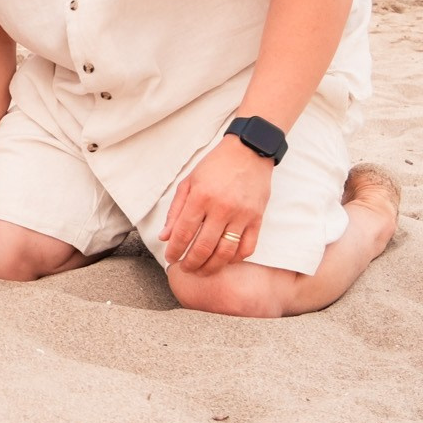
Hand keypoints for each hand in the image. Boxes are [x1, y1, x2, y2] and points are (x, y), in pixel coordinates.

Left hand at [163, 136, 272, 273]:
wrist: (249, 151)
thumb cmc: (215, 166)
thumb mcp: (188, 182)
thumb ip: (175, 211)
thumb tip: (165, 237)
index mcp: (200, 197)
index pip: (183, 233)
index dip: (174, 250)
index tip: (171, 258)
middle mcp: (221, 208)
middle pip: (203, 247)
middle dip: (191, 264)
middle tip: (185, 269)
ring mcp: (242, 215)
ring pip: (225, 253)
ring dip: (211, 267)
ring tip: (202, 271)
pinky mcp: (257, 219)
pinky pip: (247, 248)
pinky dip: (235, 259)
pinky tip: (225, 260)